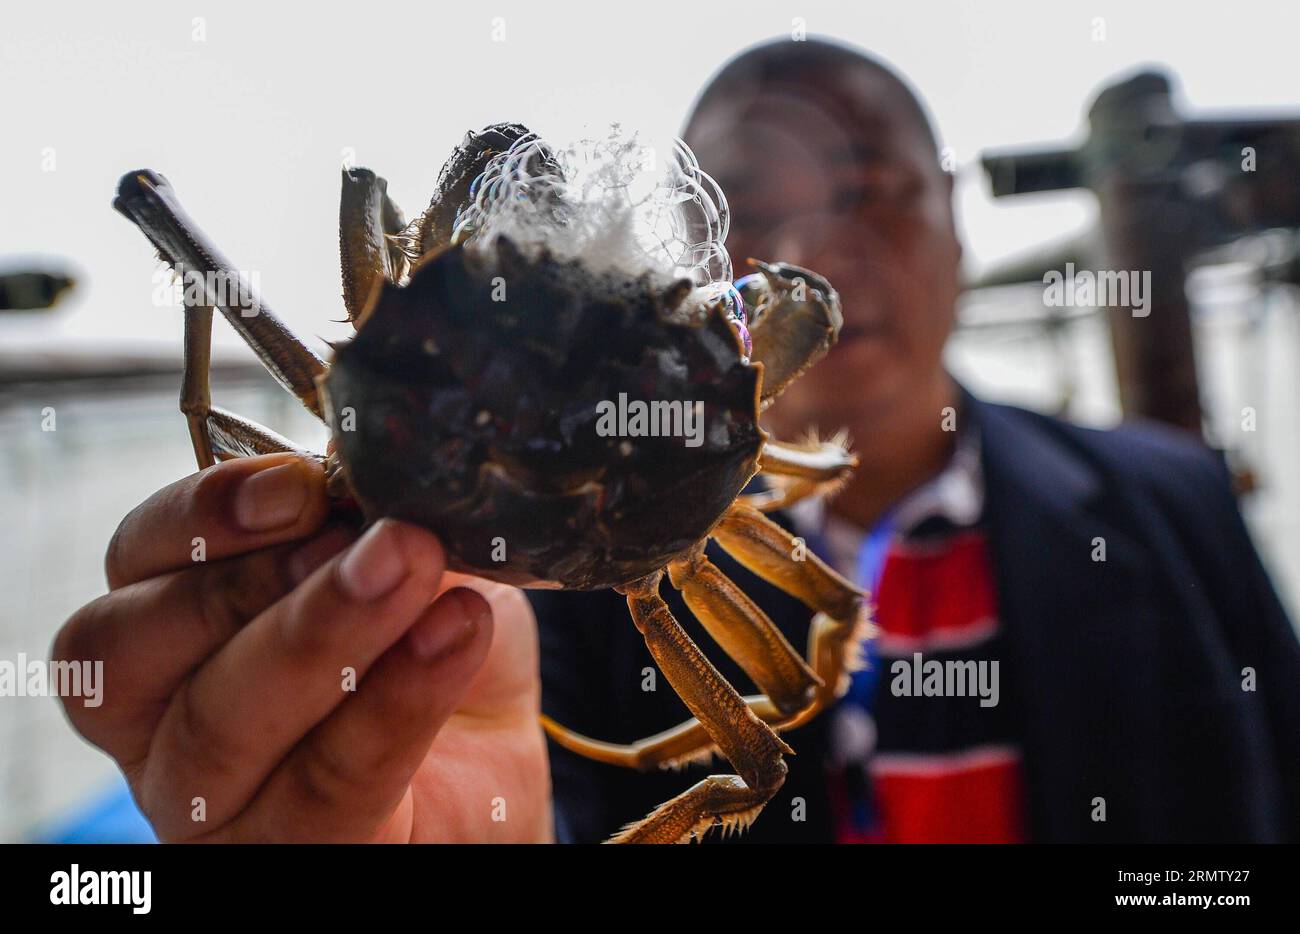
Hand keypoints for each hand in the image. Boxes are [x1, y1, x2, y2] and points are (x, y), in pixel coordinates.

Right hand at [53, 453, 551, 841]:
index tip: (302, 484)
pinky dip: (394, 701)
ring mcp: (215, 804)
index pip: (133, 561)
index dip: (201, 516)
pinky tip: (455, 634)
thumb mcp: (414, 562)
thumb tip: (374, 468)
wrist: (494, 767)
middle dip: (253, 579)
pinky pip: (323, 788)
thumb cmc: (427, 652)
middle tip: (373, 538)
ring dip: (325, 635)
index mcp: (174, 625)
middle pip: (135, 650)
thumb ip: (379, 519)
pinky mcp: (291, 859)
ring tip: (419, 572)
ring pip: (220, 726)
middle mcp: (163, 719)